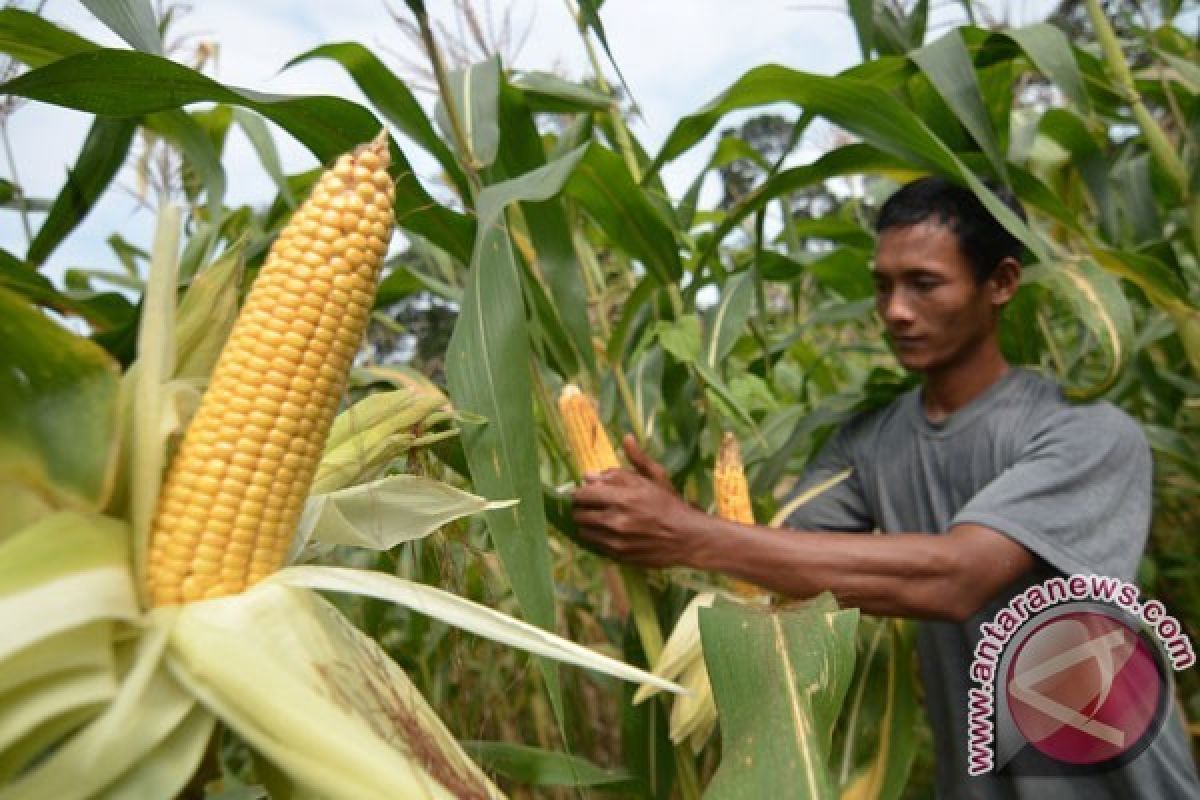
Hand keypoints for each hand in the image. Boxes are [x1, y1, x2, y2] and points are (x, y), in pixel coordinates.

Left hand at [570, 437, 702, 568]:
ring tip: (600, 518)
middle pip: (579, 514)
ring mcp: (616, 541)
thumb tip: (624, 439)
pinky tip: (609, 532)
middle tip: (592, 505)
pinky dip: (597, 537)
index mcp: (624, 498)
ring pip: (584, 531)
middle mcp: (616, 520)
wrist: (687, 539)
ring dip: (588, 524)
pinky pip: (594, 545)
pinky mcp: (618, 556)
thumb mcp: (656, 477)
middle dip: (582, 508)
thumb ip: (637, 460)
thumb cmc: (670, 505)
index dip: (581, 492)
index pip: (583, 495)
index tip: (587, 491)